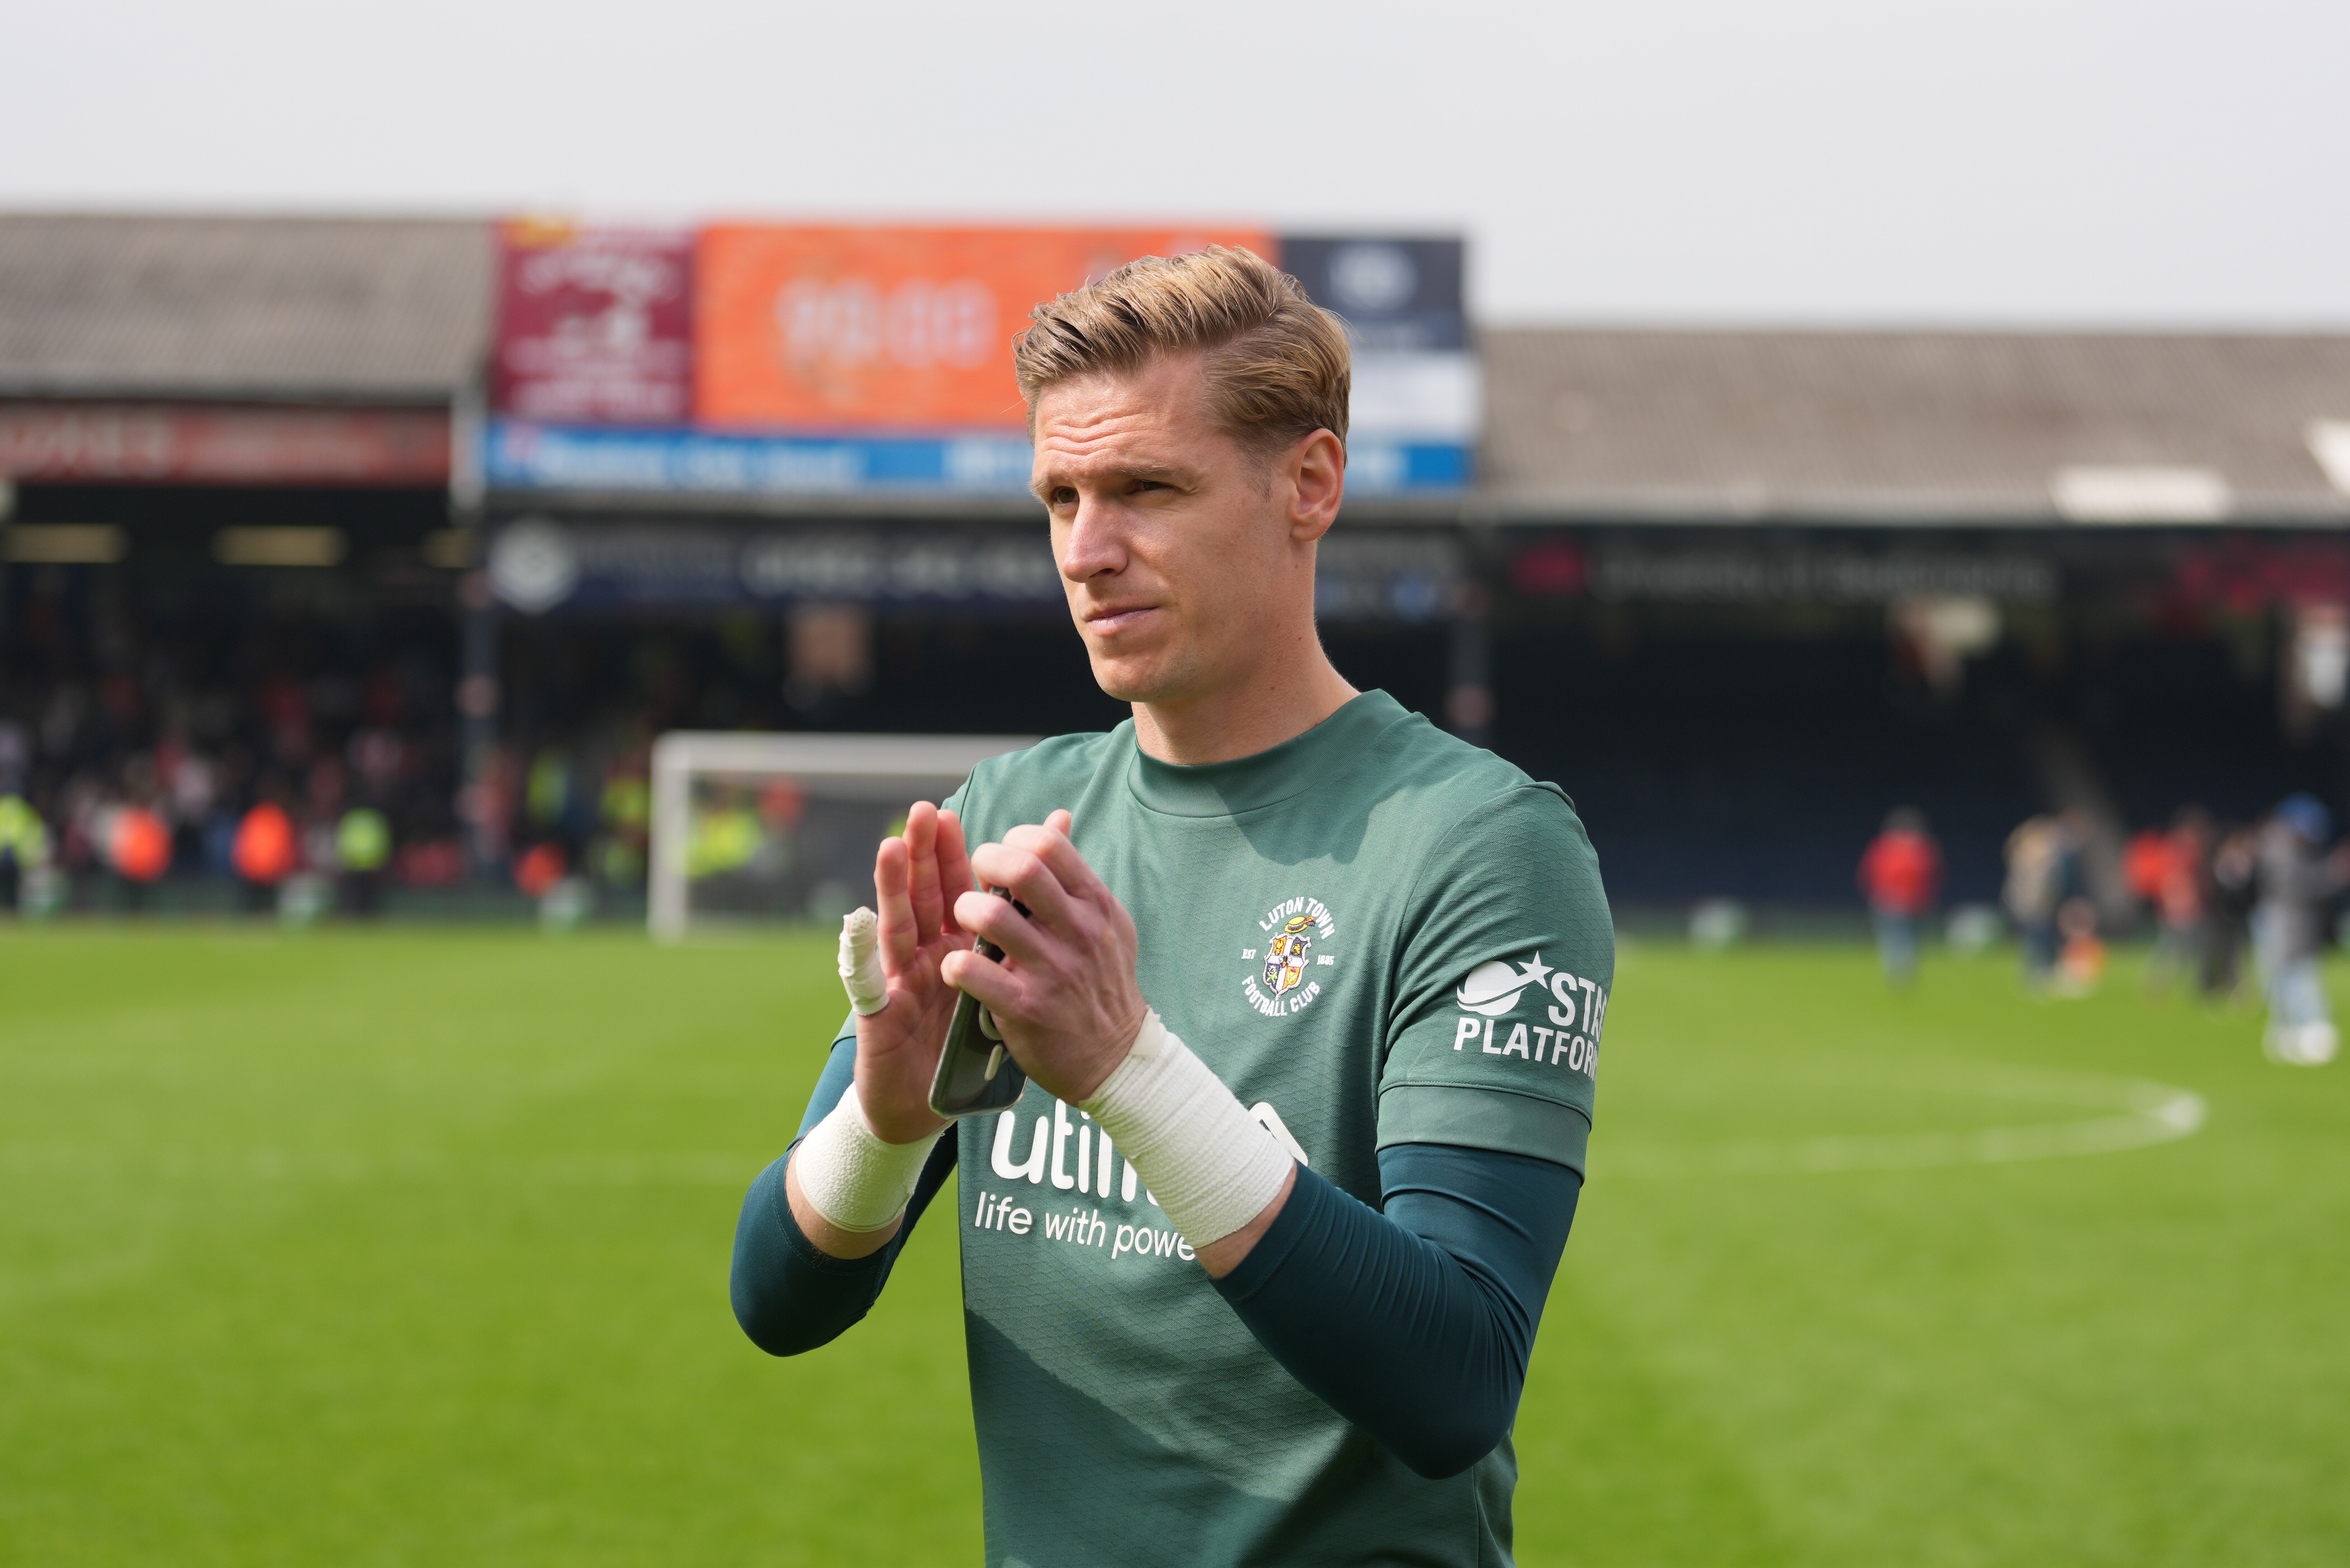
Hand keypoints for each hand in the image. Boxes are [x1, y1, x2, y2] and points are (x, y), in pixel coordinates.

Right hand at [851, 800, 973, 1144]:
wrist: (926, 1104)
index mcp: (953, 946)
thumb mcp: (991, 985)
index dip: (949, 856)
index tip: (950, 816)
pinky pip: (872, 981)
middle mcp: (923, 955)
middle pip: (921, 897)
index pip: (952, 891)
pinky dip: (863, 950)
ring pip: (896, 927)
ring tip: (891, 846)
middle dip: (921, 854)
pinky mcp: (881, 1015)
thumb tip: (1029, 914)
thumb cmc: (959, 1041)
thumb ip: (1006, 937)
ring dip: (892, 887)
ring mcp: (899, 981)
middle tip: (923, 811)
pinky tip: (859, 919)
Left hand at [944, 811, 1146, 1104]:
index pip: (1049, 844)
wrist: (1116, 1057)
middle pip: (1022, 868)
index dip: (1013, 840)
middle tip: (974, 879)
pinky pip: (974, 973)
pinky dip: (956, 965)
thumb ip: (1074, 874)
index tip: (1002, 857)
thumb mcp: (1104, 922)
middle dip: (985, 861)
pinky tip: (957, 967)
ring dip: (965, 909)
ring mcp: (1053, 971)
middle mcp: (1078, 932)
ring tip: (964, 919)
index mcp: (1095, 904)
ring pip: (992, 916)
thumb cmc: (1101, 980)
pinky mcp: (1027, 1009)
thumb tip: (1058, 817)